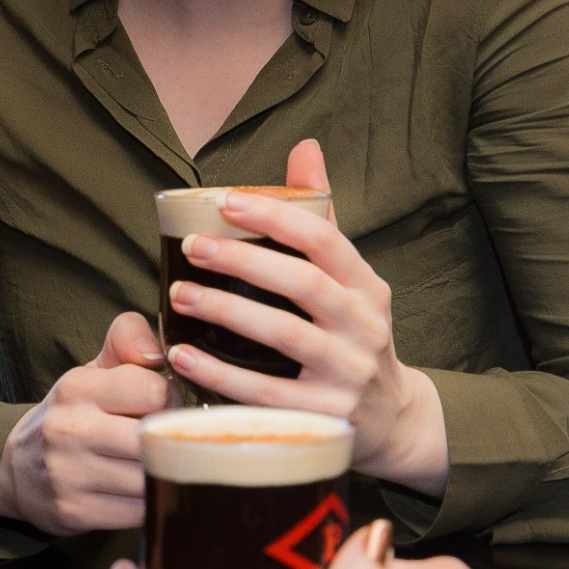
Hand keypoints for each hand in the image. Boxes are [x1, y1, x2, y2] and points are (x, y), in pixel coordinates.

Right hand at [0, 313, 173, 534]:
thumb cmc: (73, 416)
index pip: (152, 390)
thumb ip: (128, 340)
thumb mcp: (93, 372)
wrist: (18, 470)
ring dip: (164, 474)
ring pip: (149, 479)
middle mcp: (68, 429)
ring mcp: (69, 473)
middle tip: (168, 441)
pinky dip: (149, 503)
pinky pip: (138, 512)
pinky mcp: (75, 511)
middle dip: (172, 441)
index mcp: (76, 387)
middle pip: (153, 439)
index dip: (171, 400)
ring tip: (157, 465)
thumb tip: (160, 352)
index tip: (163, 408)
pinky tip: (142, 491)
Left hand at [163, 139, 450, 490]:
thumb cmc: (353, 336)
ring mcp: (349, 374)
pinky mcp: (325, 416)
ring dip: (227, 312)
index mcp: (368, 287)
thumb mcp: (349, 280)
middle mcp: (365, 327)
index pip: (325, 240)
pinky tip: (184, 355)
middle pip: (304, 285)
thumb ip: (321, 219)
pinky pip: (267, 395)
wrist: (390, 421)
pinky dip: (221, 374)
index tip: (226, 202)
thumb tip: (305, 148)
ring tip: (179, 295)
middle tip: (192, 246)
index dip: (276, 218)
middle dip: (244, 262)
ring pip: (285, 336)